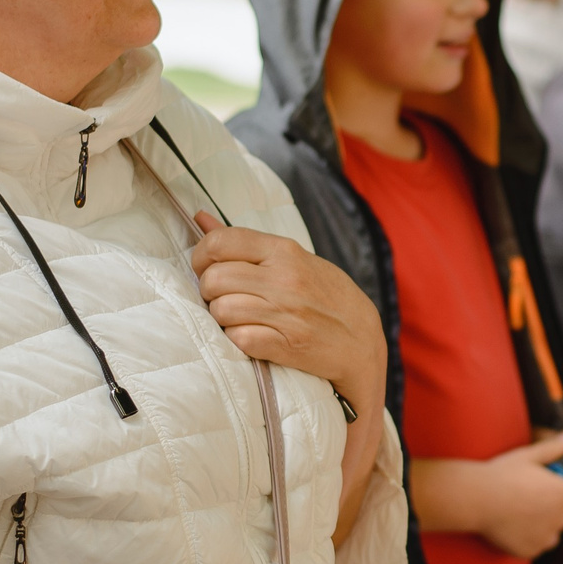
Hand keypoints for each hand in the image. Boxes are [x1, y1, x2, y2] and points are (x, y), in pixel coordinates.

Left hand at [190, 211, 385, 420]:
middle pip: (214, 279)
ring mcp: (286, 313)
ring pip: (221, 310)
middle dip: (209, 292)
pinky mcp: (287, 345)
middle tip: (222, 297)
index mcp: (284, 251)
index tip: (206, 268)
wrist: (362, 340)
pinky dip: (237, 340)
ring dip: (222, 318)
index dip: (200, 256)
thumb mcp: (294, 259)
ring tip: (238, 318)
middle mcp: (284, 279)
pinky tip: (250, 336)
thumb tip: (200, 218)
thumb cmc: (326, 296)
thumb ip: (247, 243)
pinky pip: (239, 339)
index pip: (221, 242)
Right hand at [412, 423, 562, 559]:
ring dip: (542, 524)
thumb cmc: (502, 474)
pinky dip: (528, 538)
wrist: (475, 499)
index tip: (553, 490)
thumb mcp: (530, 455)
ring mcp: (546, 537)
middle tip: (529, 497)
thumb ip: (557, 448)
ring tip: (518, 510)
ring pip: (551, 532)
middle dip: (554, 508)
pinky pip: (536, 544)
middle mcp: (561, 519)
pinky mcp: (531, 551)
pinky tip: (511, 524)